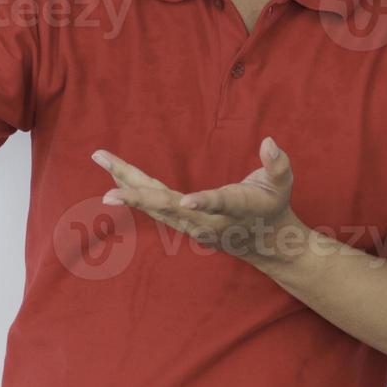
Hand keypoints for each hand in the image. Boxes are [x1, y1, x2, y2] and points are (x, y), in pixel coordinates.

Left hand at [89, 137, 303, 264]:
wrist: (266, 244)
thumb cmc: (274, 206)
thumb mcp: (283, 184)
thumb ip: (278, 165)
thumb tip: (269, 142)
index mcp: (236, 209)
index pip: (219, 205)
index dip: (203, 202)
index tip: (185, 201)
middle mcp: (208, 222)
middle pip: (171, 208)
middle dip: (138, 197)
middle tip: (107, 190)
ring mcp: (192, 225)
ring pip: (155, 205)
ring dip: (127, 186)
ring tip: (104, 161)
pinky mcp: (182, 223)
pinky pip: (153, 206)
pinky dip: (133, 190)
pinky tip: (115, 176)